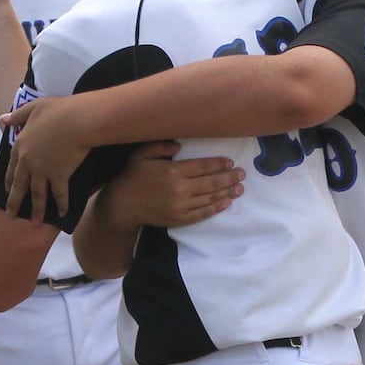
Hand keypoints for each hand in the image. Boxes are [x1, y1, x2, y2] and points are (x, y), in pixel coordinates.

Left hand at [1, 95, 93, 222]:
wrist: (76, 121)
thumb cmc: (57, 110)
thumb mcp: (33, 108)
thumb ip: (18, 116)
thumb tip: (2, 119)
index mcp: (21, 146)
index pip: (11, 167)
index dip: (9, 180)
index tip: (7, 190)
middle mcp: (28, 162)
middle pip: (20, 186)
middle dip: (15, 202)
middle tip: (10, 215)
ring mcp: (43, 171)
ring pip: (37, 195)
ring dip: (36, 210)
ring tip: (34, 224)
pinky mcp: (60, 176)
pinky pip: (59, 194)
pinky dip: (61, 205)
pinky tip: (62, 214)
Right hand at [103, 141, 243, 228]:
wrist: (122, 205)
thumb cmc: (132, 176)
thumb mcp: (141, 154)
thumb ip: (160, 146)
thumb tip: (179, 145)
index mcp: (173, 172)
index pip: (203, 167)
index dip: (219, 164)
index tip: (230, 162)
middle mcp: (179, 190)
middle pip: (211, 183)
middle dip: (229, 178)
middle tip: (242, 174)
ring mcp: (180, 207)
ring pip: (210, 198)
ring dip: (227, 192)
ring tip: (240, 187)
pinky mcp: (179, 219)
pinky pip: (202, 214)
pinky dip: (215, 208)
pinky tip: (226, 202)